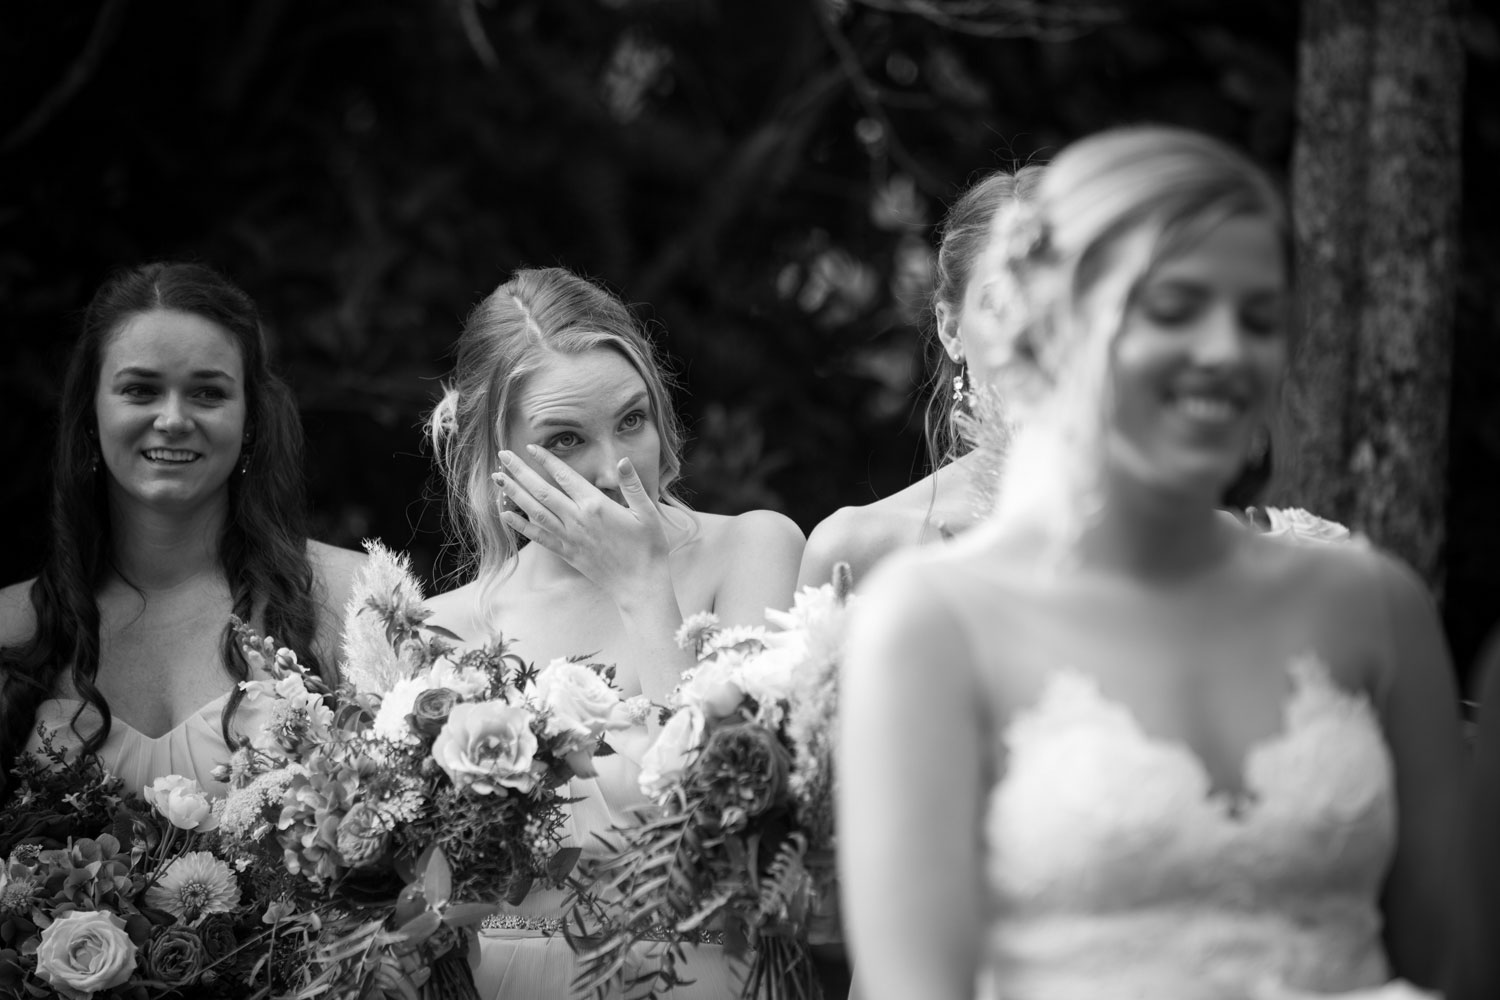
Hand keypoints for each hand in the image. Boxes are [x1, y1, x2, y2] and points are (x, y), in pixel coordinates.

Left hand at [494, 446, 672, 602]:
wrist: (639, 585)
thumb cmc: (648, 548)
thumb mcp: (648, 512)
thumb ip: (633, 485)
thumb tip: (621, 460)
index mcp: (596, 505)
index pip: (565, 476)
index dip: (546, 460)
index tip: (531, 447)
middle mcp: (577, 520)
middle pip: (541, 490)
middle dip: (520, 471)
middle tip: (503, 455)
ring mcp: (569, 537)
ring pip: (534, 511)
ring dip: (514, 493)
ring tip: (498, 478)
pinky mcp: (566, 552)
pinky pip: (538, 536)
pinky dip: (520, 525)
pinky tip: (504, 515)